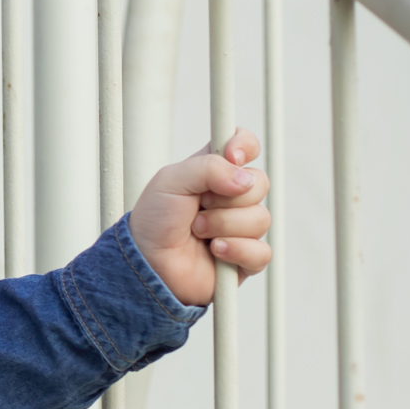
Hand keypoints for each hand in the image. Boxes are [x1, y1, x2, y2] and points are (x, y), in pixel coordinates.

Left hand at [130, 128, 271, 306]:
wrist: (148, 262)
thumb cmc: (155, 220)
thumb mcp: (171, 181)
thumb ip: (207, 168)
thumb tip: (244, 180)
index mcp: (215, 171)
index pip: (245, 146)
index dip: (245, 146)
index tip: (232, 156)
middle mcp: (232, 196)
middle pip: (259, 183)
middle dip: (224, 198)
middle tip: (197, 206)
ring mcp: (242, 227)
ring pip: (260, 218)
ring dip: (222, 225)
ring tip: (197, 231)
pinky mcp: (246, 257)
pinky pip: (261, 250)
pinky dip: (235, 250)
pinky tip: (214, 250)